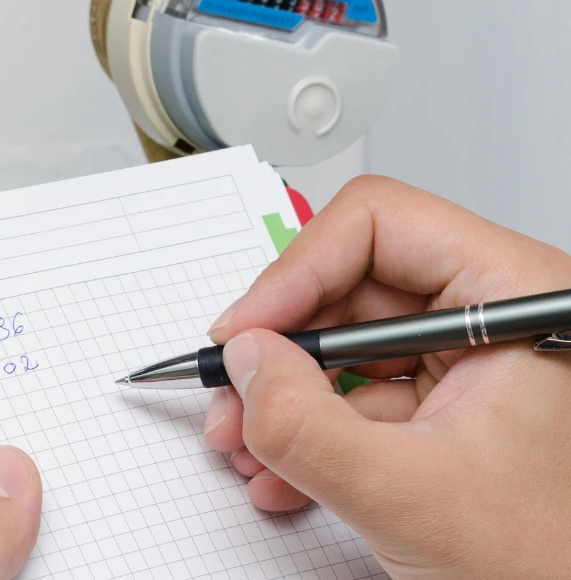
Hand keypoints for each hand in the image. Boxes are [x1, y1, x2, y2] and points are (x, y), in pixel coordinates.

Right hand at [204, 175, 570, 578]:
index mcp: (515, 294)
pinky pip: (356, 388)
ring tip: (248, 441)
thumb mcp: (409, 495)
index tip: (248, 330)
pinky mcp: (447, 400)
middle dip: (278, 347)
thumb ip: (307, 426)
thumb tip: (246, 362)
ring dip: (283, 393)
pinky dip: (309, 426)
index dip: (297, 271)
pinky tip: (281, 468)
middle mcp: (492, 313)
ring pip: (344, 339)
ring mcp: (469, 358)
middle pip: (349, 283)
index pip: (379, 225)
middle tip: (234, 392)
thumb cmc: (549, 563)